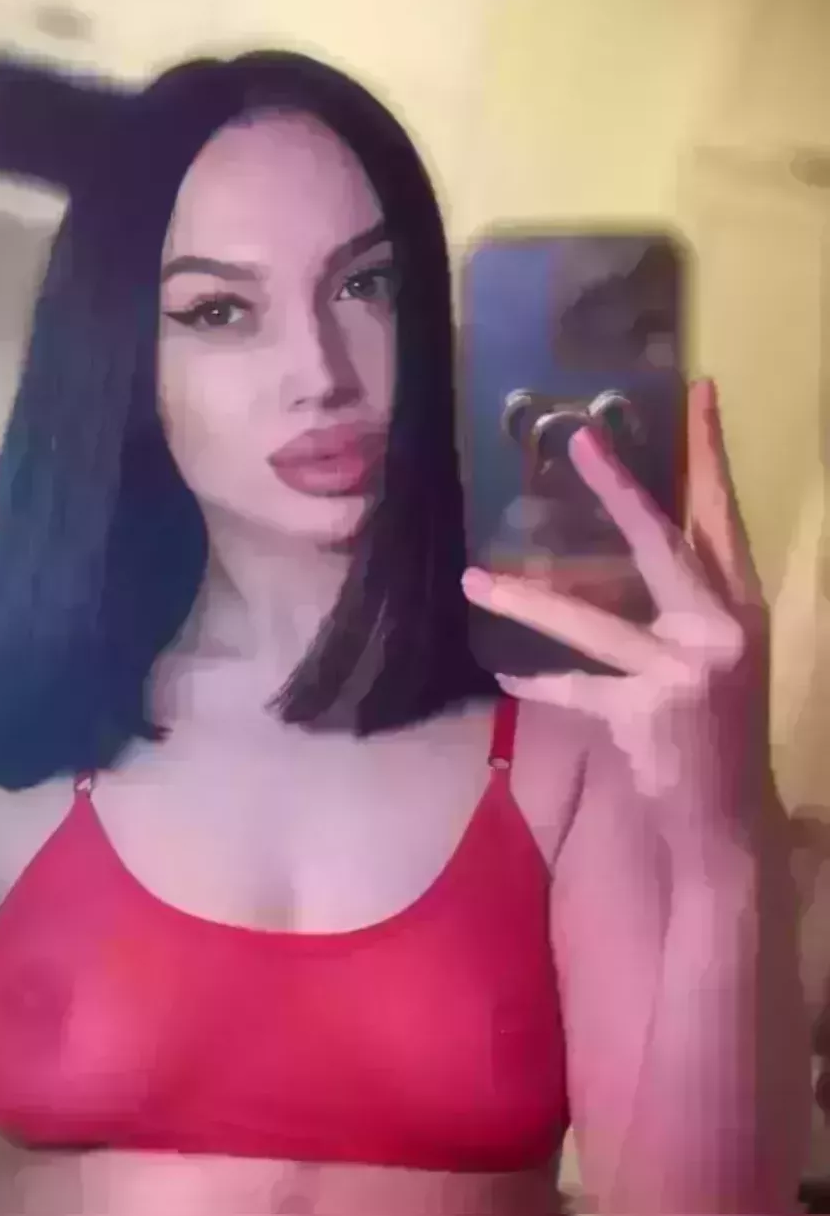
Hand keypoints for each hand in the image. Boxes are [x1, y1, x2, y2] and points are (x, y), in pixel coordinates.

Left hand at [462, 380, 772, 869]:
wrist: (723, 823)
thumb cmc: (713, 731)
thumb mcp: (708, 657)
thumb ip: (673, 604)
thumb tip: (608, 550)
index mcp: (740, 608)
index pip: (721, 517)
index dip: (707, 455)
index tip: (697, 392)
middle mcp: (720, 630)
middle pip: (663, 545)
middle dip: (619, 487)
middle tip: (579, 437)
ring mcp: (683, 672)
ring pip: (593, 622)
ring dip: (527, 597)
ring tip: (476, 577)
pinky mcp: (643, 714)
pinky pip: (572, 688)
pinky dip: (536, 679)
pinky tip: (502, 667)